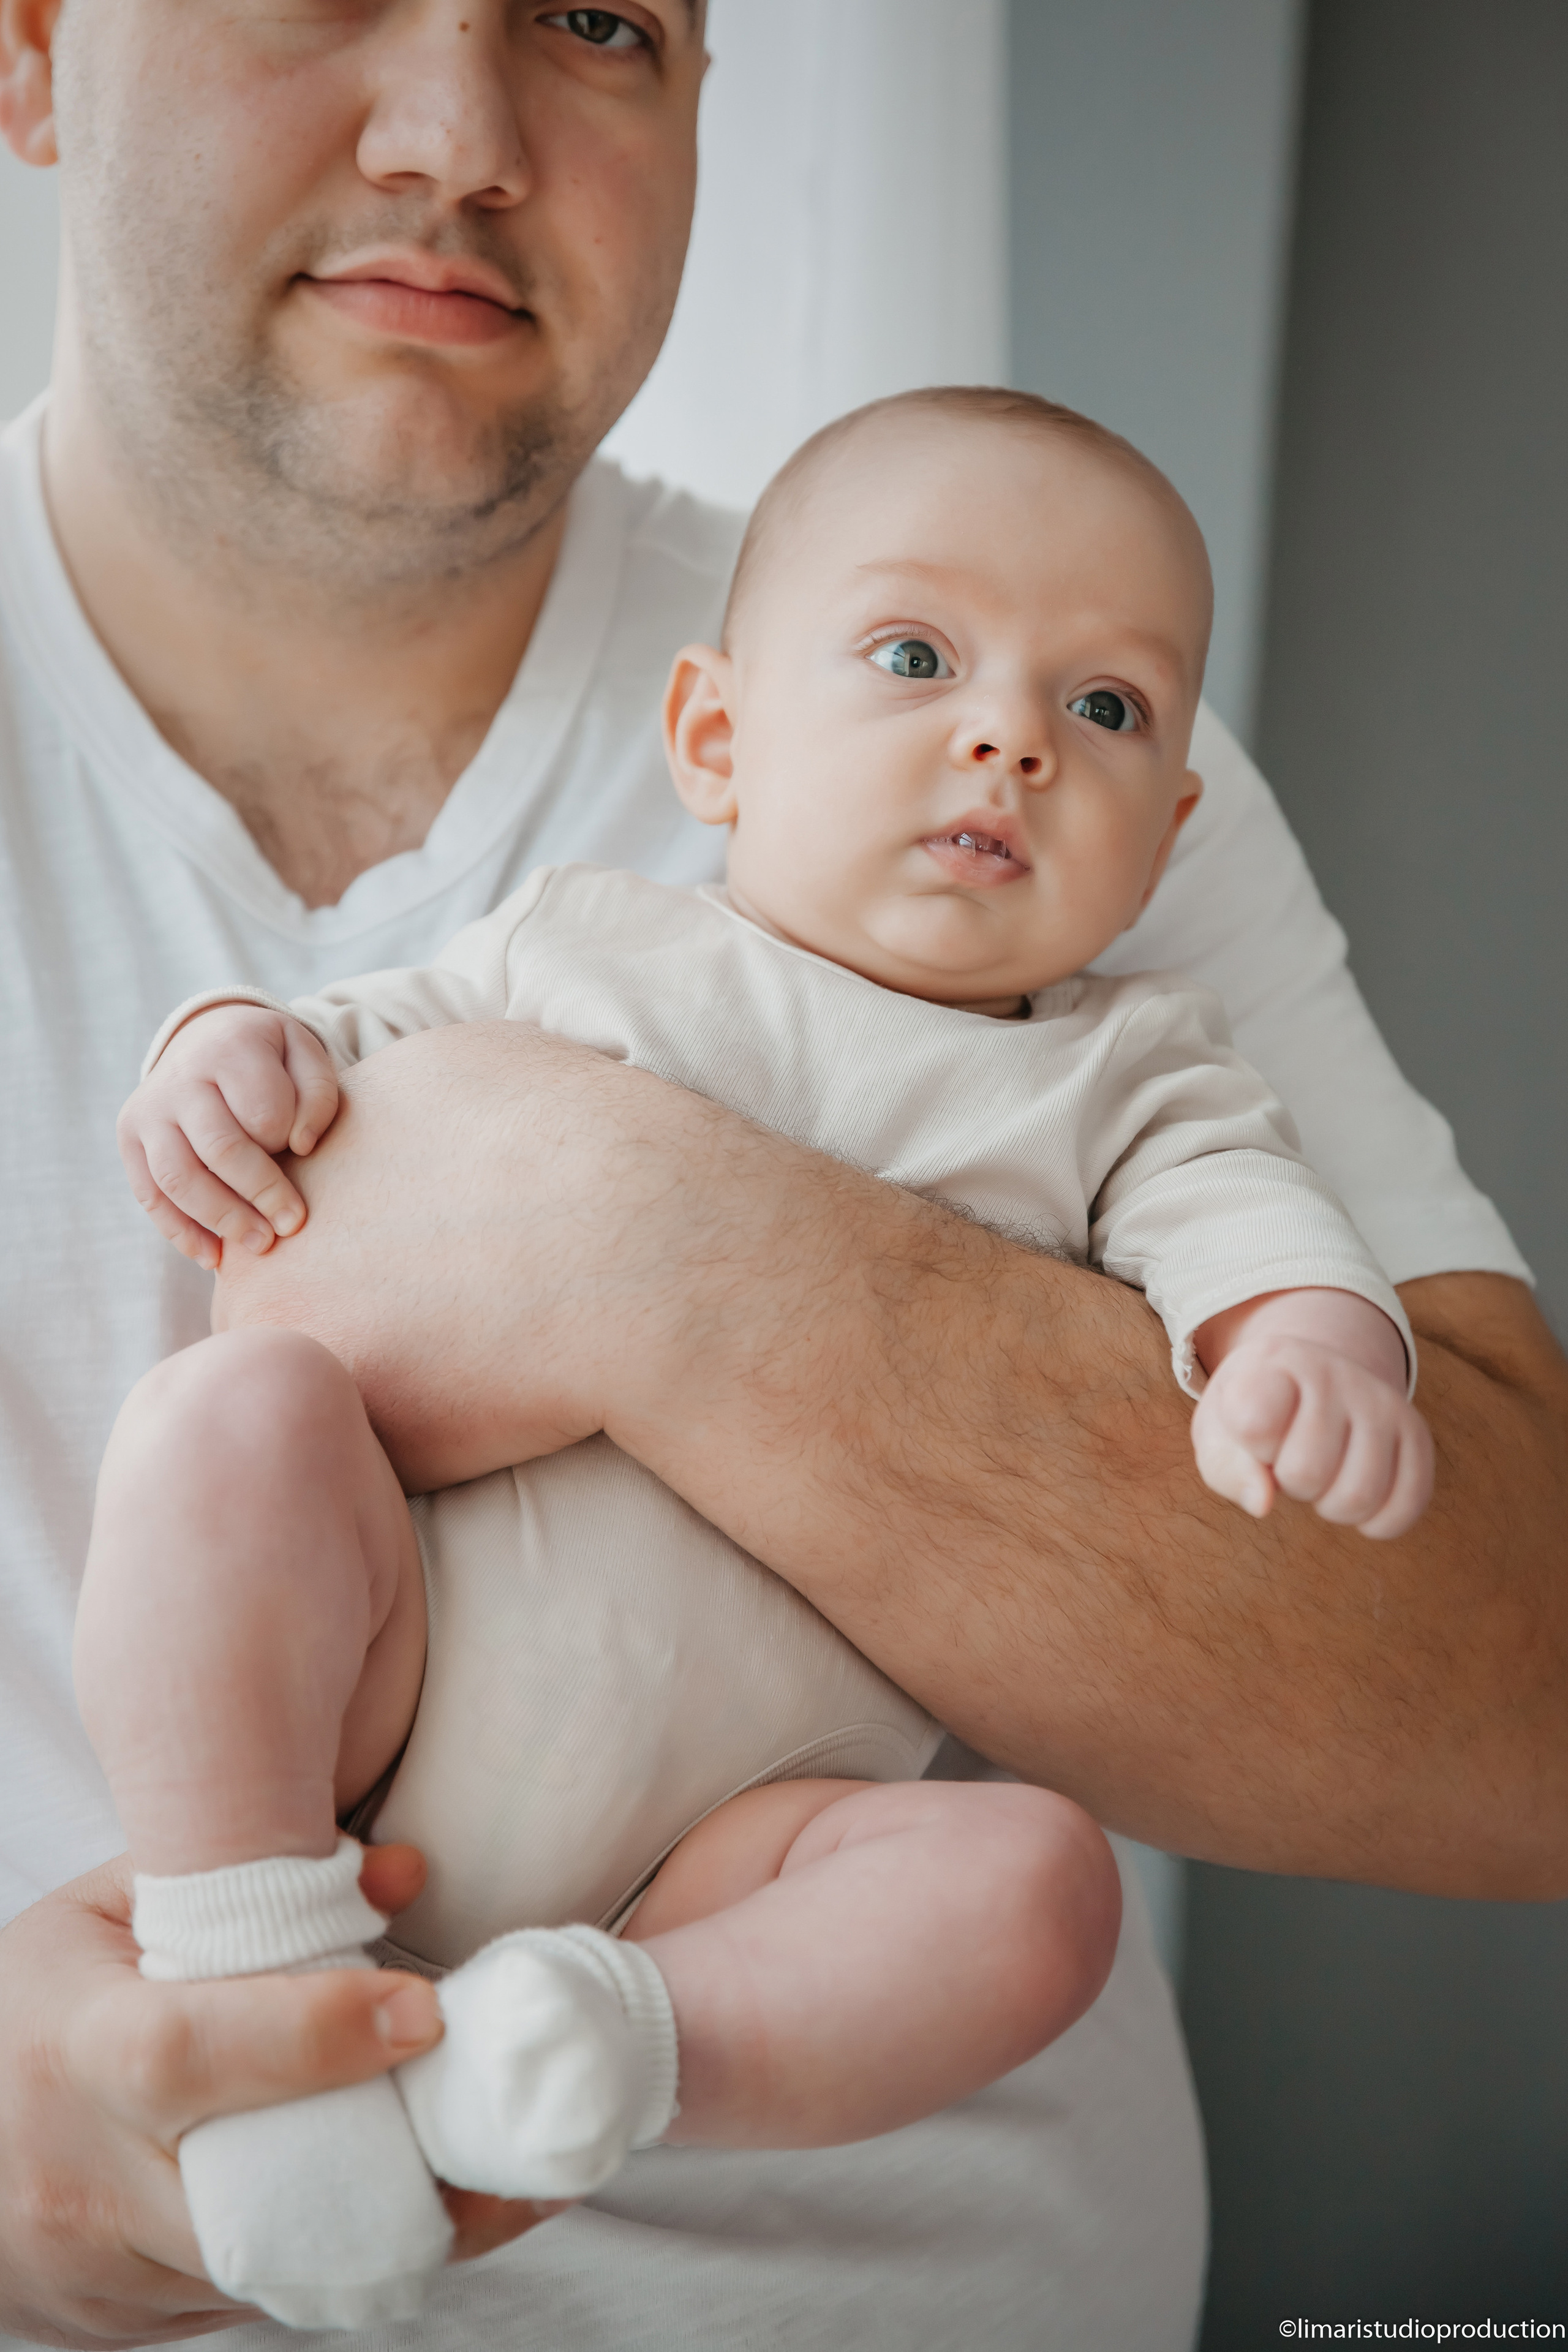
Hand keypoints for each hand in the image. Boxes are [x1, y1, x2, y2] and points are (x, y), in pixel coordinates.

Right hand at [0, 1846, 553, 2346]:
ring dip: (399, 2225)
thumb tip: (403, 1873)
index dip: (314, 2034)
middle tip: (523, 2123)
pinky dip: (344, 2255)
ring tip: (511, 2169)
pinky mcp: (135, 2328)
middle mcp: (84, 2180)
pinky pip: (263, 2298)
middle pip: (261, 2194)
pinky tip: (422, 2206)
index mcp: (73, 2049)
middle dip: (404, 2169)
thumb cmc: (35, 1999)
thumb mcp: (110, 1907)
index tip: (425, 2009)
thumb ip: (248, 1877)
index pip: (191, 2054)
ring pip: (280, 2267)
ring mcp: (106, 2276)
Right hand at [117, 1007, 339, 1271]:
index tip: (306, 1153)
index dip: (287, 1140)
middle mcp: (180, 1079)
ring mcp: (148, 1110)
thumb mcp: (303, 1055)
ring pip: (178, 1178)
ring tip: (262, 1244)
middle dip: (261, 1194)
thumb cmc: (269, 1059)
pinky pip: (150, 1195)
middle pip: (219, 1149)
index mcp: (229, 1049)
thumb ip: (317, 1094)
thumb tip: (300, 1146)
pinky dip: (181, 1233)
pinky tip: (215, 1256)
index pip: (261, 1112)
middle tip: (292, 1224)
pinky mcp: (129, 1138)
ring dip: (222, 1220)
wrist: (207, 1037)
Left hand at [1192, 1332, 1433, 1537]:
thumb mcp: (1220, 1432)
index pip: (1256, 1424)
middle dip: (1289, 1482)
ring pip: (1359, 1497)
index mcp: (1277, 1361)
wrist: (1312, 1378)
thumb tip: (1263, 1504)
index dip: (1251, 1446)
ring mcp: (1383, 1402)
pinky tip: (1354, 1490)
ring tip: (1322, 1473)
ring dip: (1330, 1504)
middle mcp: (1338, 1372)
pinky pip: (1405, 1507)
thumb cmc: (1255, 1414)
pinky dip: (1376, 1521)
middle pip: (1307, 1473)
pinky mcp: (1416, 1434)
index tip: (1256, 1430)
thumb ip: (1228, 1468)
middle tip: (1290, 1457)